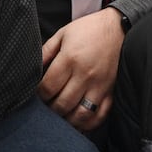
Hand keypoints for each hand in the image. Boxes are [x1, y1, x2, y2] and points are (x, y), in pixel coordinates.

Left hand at [38, 7, 123, 131]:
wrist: (119, 27)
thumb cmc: (88, 30)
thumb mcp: (63, 34)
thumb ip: (46, 51)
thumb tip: (33, 68)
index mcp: (70, 59)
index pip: (48, 87)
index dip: (39, 95)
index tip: (38, 94)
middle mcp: (85, 75)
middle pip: (62, 104)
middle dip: (50, 109)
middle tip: (47, 107)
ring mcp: (100, 85)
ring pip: (80, 115)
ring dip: (67, 120)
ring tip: (61, 115)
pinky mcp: (111, 92)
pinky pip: (99, 116)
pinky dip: (88, 124)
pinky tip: (79, 122)